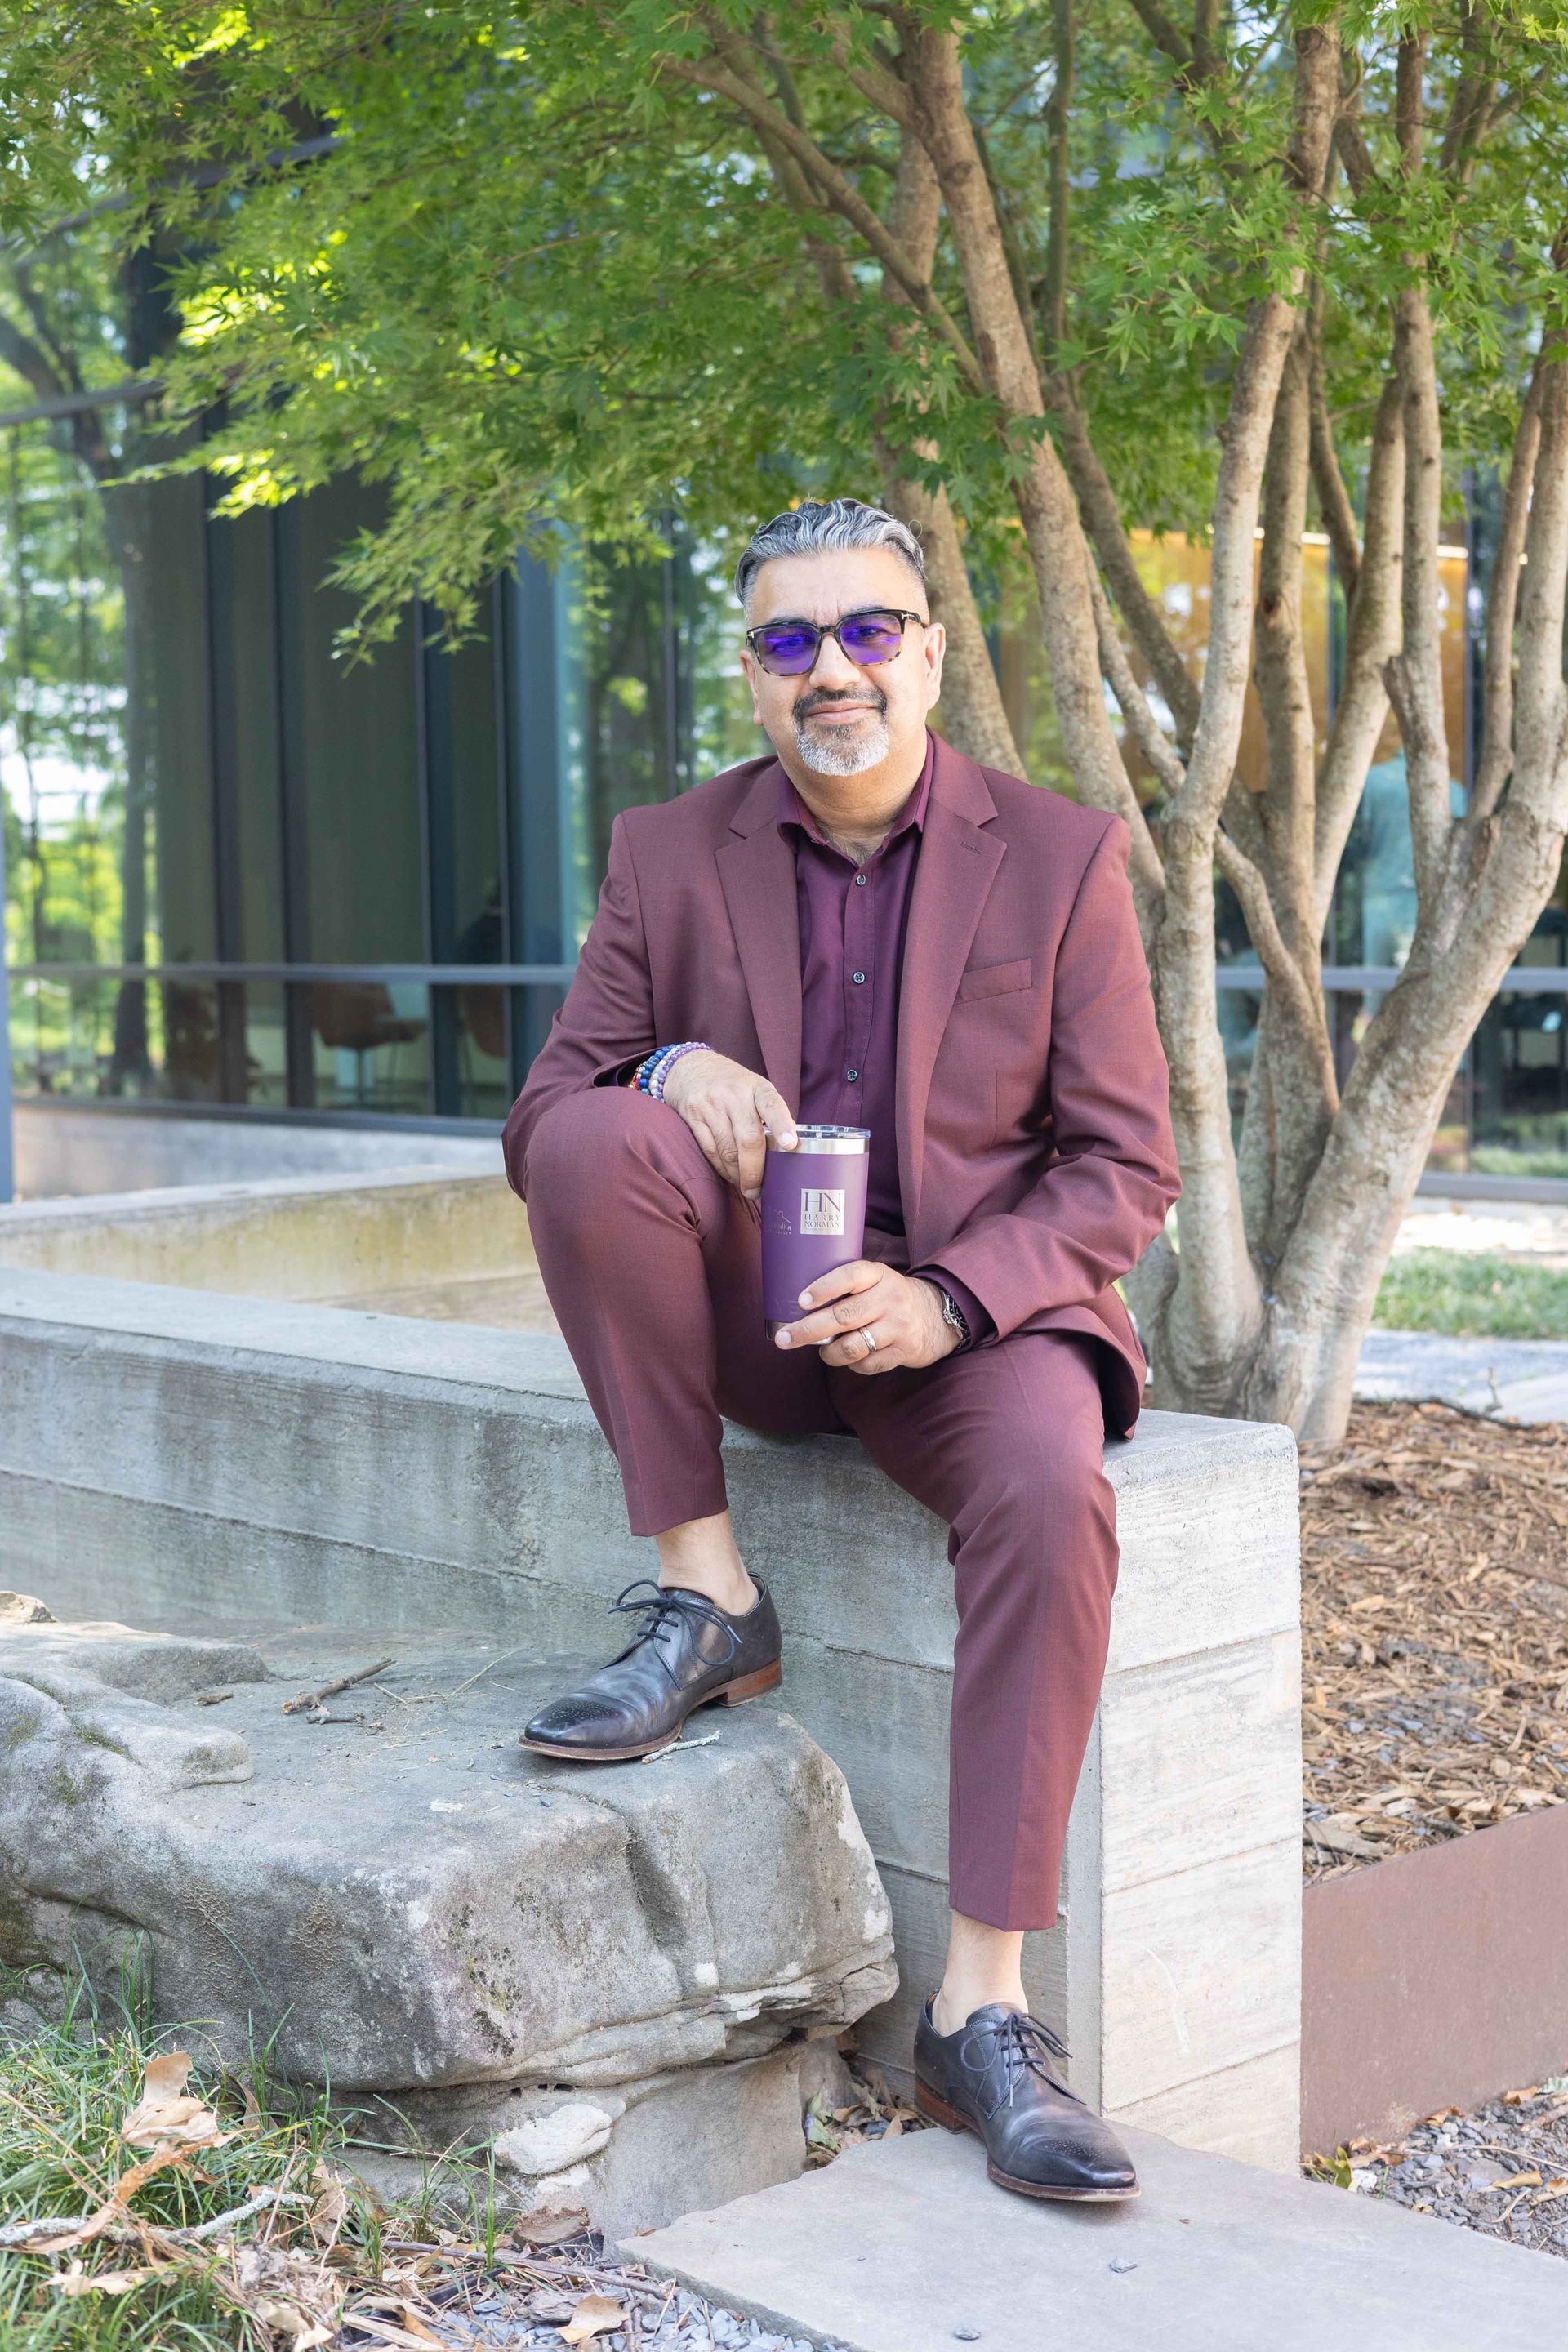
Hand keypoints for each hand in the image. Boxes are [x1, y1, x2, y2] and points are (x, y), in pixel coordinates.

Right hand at [661, 1049, 797, 1198]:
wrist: (691, 1067)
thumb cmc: (732, 1086)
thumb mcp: (755, 1089)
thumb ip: (770, 1115)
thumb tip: (790, 1150)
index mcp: (757, 1088)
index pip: (773, 1106)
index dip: (782, 1126)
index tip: (790, 1145)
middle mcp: (734, 1095)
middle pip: (748, 1139)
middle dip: (754, 1171)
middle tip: (757, 1190)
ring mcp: (712, 1105)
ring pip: (727, 1150)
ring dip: (737, 1175)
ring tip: (745, 1187)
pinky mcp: (693, 1115)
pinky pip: (709, 1150)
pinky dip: (721, 1168)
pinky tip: (730, 1175)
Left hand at [774, 1263, 959, 1373]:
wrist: (940, 1314)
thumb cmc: (891, 1296)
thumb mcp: (876, 1279)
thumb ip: (848, 1287)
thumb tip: (800, 1306)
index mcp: (878, 1275)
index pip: (850, 1276)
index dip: (824, 1288)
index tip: (801, 1301)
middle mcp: (890, 1298)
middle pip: (843, 1316)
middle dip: (808, 1330)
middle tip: (784, 1339)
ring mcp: (898, 1326)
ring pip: (853, 1346)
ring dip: (829, 1353)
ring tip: (823, 1351)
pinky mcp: (904, 1351)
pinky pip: (867, 1364)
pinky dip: (852, 1364)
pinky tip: (851, 1358)